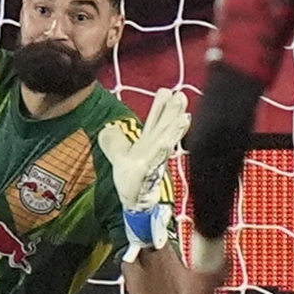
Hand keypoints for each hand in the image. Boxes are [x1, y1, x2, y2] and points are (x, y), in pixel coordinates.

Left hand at [99, 87, 193, 251]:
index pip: (154, 121)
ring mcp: (152, 160)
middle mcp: (153, 150)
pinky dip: (163, 149)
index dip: (160, 107)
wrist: (134, 202)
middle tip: (181, 95)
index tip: (166, 90)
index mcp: (147, 144)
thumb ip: (115, 142)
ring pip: (165, 140)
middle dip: (173, 112)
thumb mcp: (119, 156)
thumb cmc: (130, 180)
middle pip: (163, 127)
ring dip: (174, 128)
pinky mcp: (146, 171)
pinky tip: (168, 141)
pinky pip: (156, 159)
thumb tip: (109, 128)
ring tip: (184, 115)